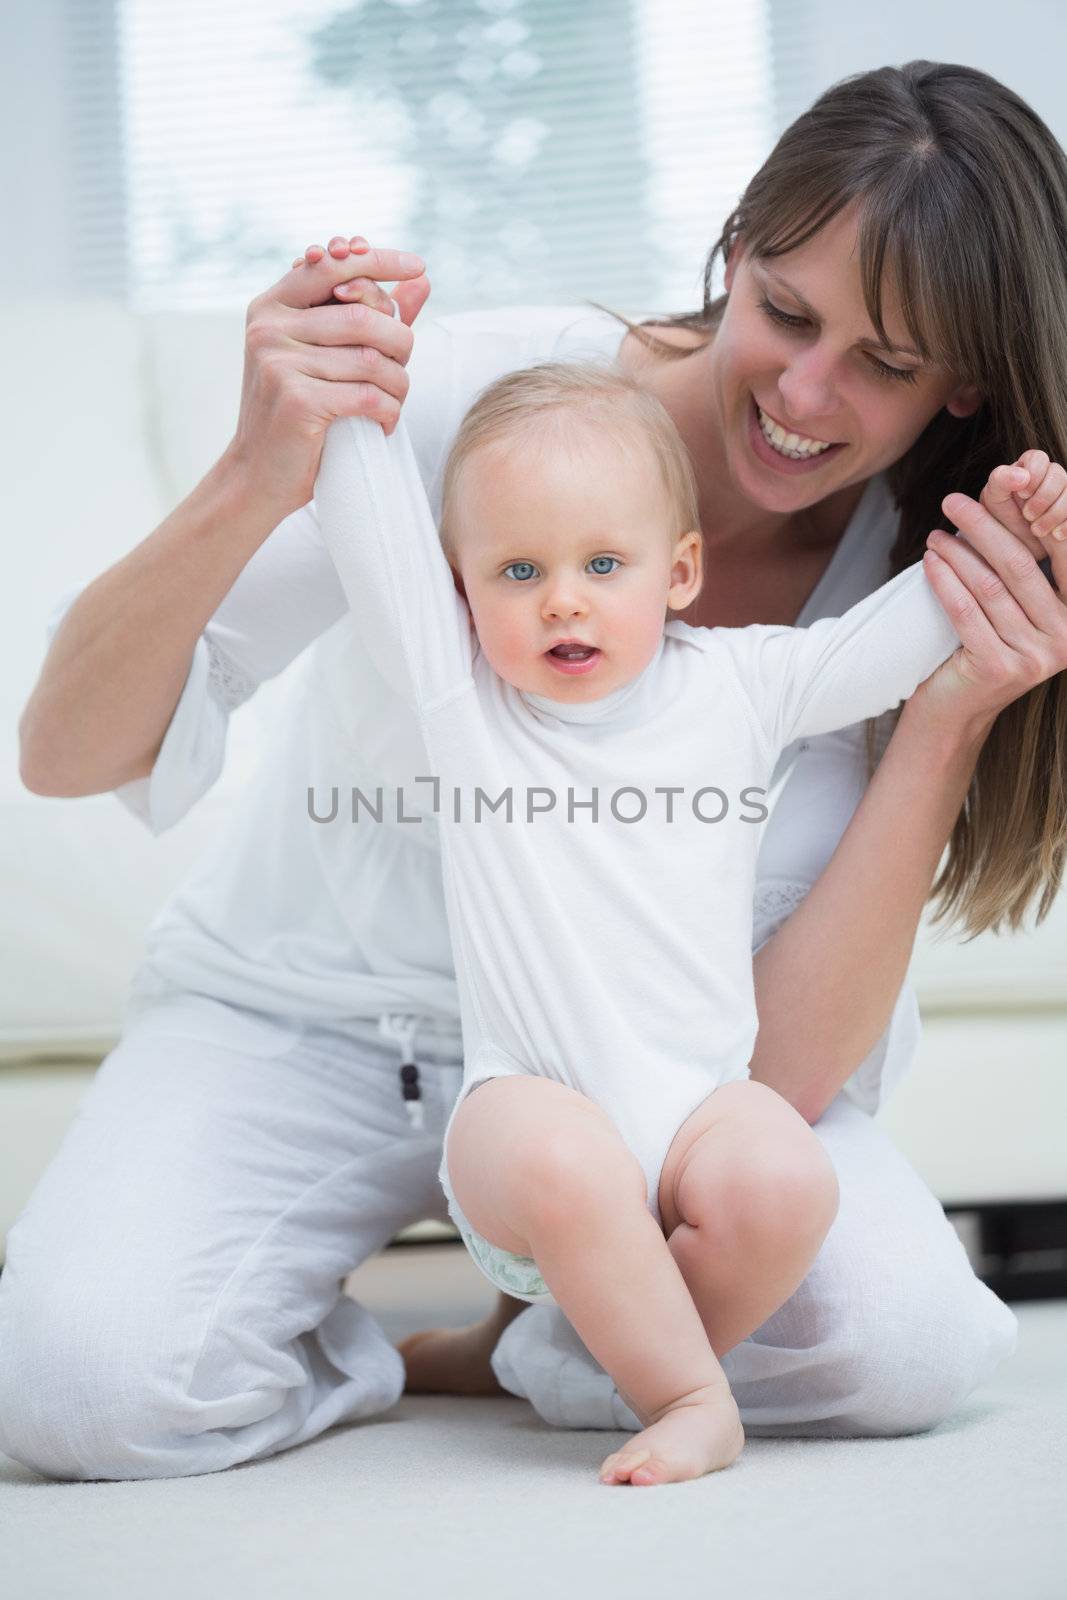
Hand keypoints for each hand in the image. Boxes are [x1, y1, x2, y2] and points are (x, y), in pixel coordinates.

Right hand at [225, 234, 431, 518]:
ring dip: (399, 385)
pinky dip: (389, 413)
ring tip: (393, 402)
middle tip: (400, 371)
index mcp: (272, 307)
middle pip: (364, 316)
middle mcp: (269, 328)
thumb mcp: (328, 357)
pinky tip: (384, 424)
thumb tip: (421, 280)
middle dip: (400, 344)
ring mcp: (279, 363)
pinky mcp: (296, 401)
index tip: (418, 265)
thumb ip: (370, 316)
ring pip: (372, 359)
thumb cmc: (299, 413)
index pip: (333, 266)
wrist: (257, 475)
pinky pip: (369, 396)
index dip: (379, 261)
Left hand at [917, 450, 1066, 728]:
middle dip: (983, 527)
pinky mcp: (1000, 667)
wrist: (957, 708)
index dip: (1030, 517)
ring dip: (958, 552)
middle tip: (953, 501)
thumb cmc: (985, 645)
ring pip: (989, 587)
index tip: (1001, 487)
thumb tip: (1012, 498)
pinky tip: (929, 561)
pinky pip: (965, 611)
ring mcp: (1036, 656)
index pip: (1061, 553)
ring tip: (935, 533)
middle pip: (1020, 566)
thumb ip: (1026, 567)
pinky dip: (944, 581)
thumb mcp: (1015, 607)